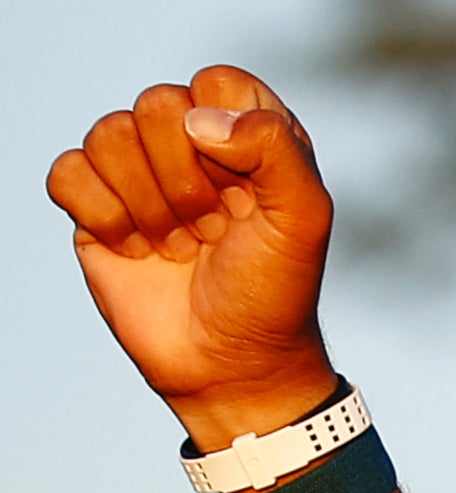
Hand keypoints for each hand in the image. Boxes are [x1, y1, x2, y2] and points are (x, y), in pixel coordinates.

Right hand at [45, 65, 338, 451]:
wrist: (232, 364)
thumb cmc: (274, 292)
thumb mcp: (304, 219)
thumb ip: (276, 148)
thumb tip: (198, 120)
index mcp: (247, 137)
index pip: (218, 83)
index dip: (227, 134)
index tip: (246, 193)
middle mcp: (190, 146)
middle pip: (156, 104)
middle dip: (187, 179)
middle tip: (212, 230)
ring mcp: (138, 175)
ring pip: (107, 133)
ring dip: (150, 204)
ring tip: (181, 246)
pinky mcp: (94, 208)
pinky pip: (68, 172)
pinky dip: (105, 217)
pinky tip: (138, 251)